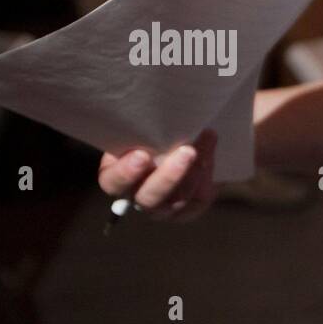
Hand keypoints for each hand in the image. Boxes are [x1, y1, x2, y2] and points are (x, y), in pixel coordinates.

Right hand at [97, 128, 217, 221]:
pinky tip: (209, 152)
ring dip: (194, 171)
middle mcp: (138, 196)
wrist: (184, 139)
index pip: (112, 182)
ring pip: (177, 200)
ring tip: (206, 140)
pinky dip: (206, 175)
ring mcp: (164, 207)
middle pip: (148, 199)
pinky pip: (198, 198)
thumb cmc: (154, 130)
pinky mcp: (190, 209)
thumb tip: (160, 115)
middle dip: (169, 176)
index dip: (125, 173)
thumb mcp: (145, 127)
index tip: (142, 155)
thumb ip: (145, 127)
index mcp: (116, 175)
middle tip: (188, 151)